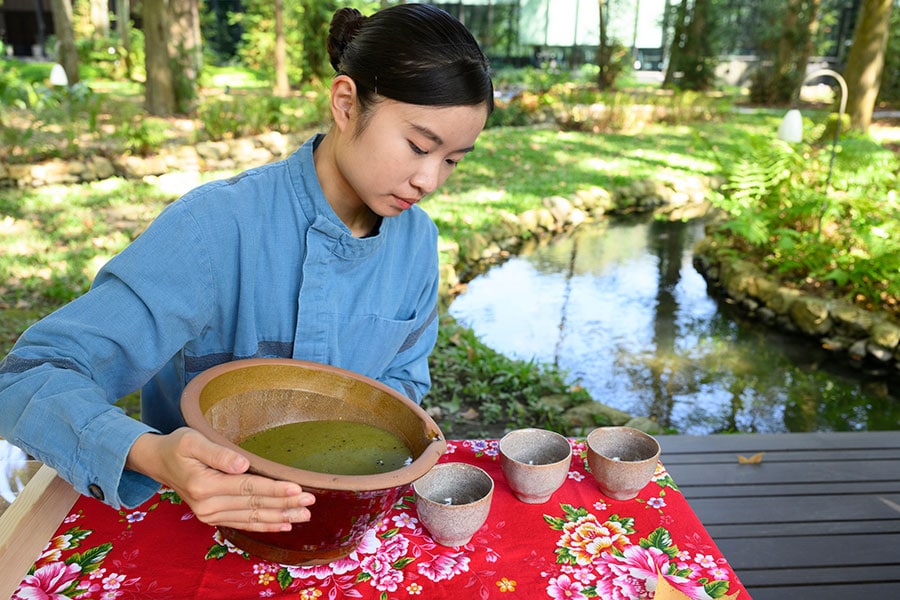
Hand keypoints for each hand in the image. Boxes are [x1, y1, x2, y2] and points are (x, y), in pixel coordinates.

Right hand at [126, 428, 315, 531]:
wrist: (159, 462)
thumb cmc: (178, 446)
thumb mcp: (193, 440)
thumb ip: (218, 453)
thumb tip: (242, 465)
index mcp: (204, 485)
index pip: (248, 488)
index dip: (274, 489)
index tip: (297, 488)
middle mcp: (207, 505)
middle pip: (254, 505)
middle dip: (284, 505)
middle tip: (310, 502)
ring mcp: (210, 514)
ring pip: (252, 517)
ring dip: (279, 518)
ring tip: (304, 516)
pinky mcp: (213, 517)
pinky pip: (243, 523)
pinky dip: (264, 525)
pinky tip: (283, 525)